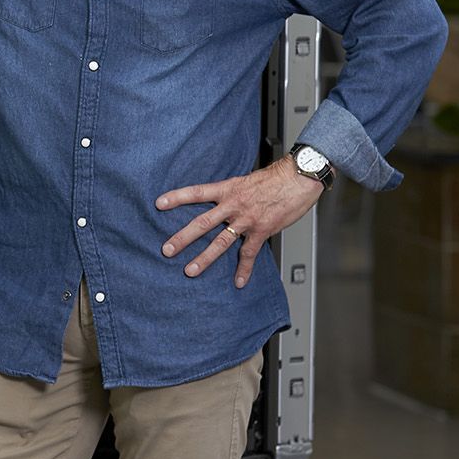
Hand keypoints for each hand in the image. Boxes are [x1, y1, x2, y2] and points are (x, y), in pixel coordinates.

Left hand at [154, 159, 323, 287]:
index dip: (177, 197)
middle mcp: (234, 205)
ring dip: (204, 258)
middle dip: (183, 238)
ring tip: (190, 271)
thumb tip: (222, 201)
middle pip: (202, 223)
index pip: (197, 192)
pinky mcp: (262, 231)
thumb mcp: (247, 179)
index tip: (159, 204)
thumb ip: (232, 192)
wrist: (300, 178)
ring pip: (221, 242)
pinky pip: (250, 253)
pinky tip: (238, 282)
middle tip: (167, 249)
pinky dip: (244, 269)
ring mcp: (247, 220)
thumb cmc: (276, 177)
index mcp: (228, 189)